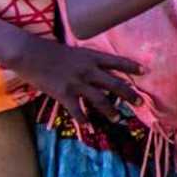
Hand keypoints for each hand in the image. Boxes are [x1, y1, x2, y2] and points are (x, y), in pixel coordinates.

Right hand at [9, 35, 142, 122]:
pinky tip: (88, 125)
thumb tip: (100, 69)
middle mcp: (89, 70)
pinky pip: (77, 110)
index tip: (145, 71)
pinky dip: (83, 119)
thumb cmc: (52, 51)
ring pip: (101, 100)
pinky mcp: (64, 94)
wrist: (31, 54)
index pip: (118, 62)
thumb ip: (89, 60)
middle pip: (115, 84)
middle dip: (129, 94)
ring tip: (118, 118)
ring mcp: (77, 83)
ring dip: (111, 111)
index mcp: (92, 57)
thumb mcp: (76, 51)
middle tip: (140, 102)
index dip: (132, 67)